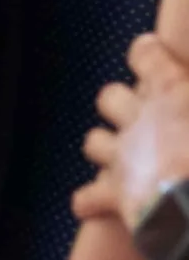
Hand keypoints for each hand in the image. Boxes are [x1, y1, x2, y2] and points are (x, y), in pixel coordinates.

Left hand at [75, 34, 188, 224]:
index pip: (145, 54)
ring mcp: (123, 156)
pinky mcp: (115, 195)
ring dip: (106, 148)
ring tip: (123, 160)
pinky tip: (96, 205)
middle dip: (121, 104)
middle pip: (110, 97)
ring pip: (94, 141)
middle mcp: (140, 118)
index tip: (151, 54)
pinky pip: (88, 196)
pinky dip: (91, 200)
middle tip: (143, 117)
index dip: (147, 55)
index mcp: (172, 91)